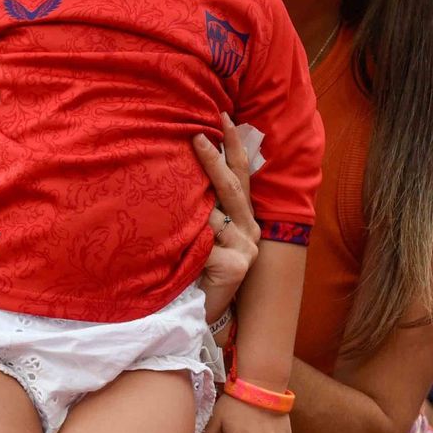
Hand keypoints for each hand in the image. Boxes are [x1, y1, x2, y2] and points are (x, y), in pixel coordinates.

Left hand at [192, 114, 260, 324]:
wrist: (195, 316)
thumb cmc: (192, 271)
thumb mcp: (198, 233)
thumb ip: (200, 207)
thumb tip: (182, 168)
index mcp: (244, 218)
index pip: (241, 174)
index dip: (233, 145)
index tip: (223, 116)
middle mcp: (250, 229)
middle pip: (233, 185)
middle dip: (216, 157)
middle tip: (197, 134)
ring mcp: (246, 247)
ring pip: (217, 210)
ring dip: (200, 195)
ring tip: (187, 172)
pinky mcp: (237, 265)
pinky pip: (207, 238)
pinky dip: (192, 236)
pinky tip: (183, 240)